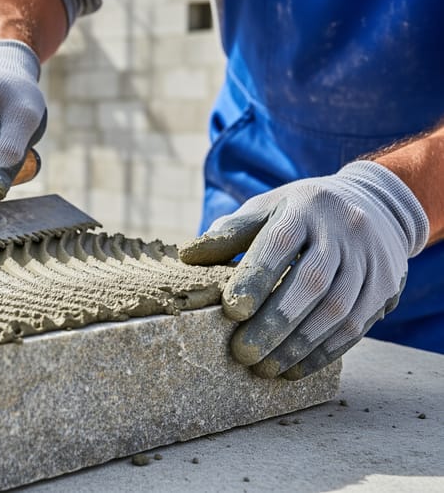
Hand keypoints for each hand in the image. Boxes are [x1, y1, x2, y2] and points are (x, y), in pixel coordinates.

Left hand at [179, 161, 428, 379]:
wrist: (372, 204)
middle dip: (275, 323)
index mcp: (305, 208)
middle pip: (311, 282)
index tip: (231, 311)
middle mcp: (343, 231)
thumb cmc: (300, 213)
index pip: (280, 242)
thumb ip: (230, 232)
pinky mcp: (386, 286)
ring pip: (337, 310)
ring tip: (265, 369)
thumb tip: (188, 256)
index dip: (256, 278)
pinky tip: (295, 370)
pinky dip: (323, 353)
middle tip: (242, 354)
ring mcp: (370, 259)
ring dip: (298, 346)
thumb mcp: (266, 209)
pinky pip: (357, 326)